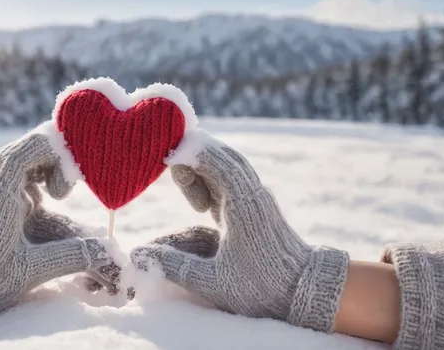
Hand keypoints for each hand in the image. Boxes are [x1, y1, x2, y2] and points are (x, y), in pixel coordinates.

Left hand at [0, 121, 118, 337]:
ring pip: (29, 160)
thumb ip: (72, 257)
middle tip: (66, 189)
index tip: (67, 188)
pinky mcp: (0, 198)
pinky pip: (24, 175)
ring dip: (51, 168)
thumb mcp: (31, 268)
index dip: (60, 156)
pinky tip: (52, 199)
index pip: (36, 146)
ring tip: (61, 193)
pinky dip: (43, 179)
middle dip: (59, 161)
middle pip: (34, 147)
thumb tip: (109, 253)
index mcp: (3, 189)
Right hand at [130, 129, 348, 332]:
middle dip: (193, 155)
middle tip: (168, 165)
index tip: (165, 158)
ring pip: (227, 165)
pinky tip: (198, 196)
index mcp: (243, 204)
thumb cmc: (263, 288)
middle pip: (221, 157)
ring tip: (181, 177)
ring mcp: (254, 198)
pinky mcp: (254, 207)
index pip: (216, 161)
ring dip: (203, 166)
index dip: (190, 153)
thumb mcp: (214, 282)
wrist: (304, 289)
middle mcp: (251, 194)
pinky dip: (211, 178)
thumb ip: (175, 267)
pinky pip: (231, 180)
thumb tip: (139, 258)